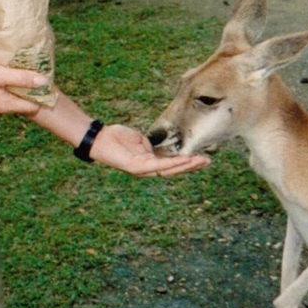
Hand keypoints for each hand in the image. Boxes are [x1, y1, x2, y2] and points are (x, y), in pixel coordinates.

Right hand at [0, 54, 47, 118]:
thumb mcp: (0, 74)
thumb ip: (22, 78)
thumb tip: (44, 82)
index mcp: (3, 106)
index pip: (30, 107)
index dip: (40, 98)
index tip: (48, 87)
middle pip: (18, 103)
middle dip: (28, 92)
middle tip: (37, 77)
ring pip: (6, 99)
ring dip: (14, 89)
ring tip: (21, 74)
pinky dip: (3, 87)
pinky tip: (2, 76)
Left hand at [88, 123, 209, 176]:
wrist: (100, 138)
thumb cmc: (117, 137)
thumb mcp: (139, 140)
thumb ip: (150, 146)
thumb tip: (157, 148)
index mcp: (148, 163)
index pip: (171, 165)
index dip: (186, 163)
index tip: (201, 158)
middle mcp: (147, 170)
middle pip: (173, 170)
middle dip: (191, 166)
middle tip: (208, 162)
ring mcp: (142, 170)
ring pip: (168, 170)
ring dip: (186, 166)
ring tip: (200, 161)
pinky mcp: (137, 167)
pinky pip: (158, 165)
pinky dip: (172, 163)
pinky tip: (185, 159)